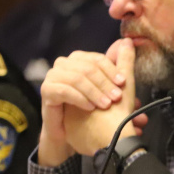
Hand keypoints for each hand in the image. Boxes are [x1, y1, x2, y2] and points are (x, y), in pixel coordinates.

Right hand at [38, 39, 135, 164]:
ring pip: (77, 78)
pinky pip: (64, 90)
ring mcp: (53, 76)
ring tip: (106, 104)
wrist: (69, 132)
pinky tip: (90, 108)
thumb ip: (119, 63)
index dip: (112, 70)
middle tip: (117, 97)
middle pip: (87, 68)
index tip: (123, 83)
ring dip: (94, 92)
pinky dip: (80, 98)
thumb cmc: (90, 107)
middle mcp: (64, 64)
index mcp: (79, 59)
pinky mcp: (46, 90)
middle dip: (105, 83)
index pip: (97, 59)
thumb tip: (127, 41)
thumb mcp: (108, 86)